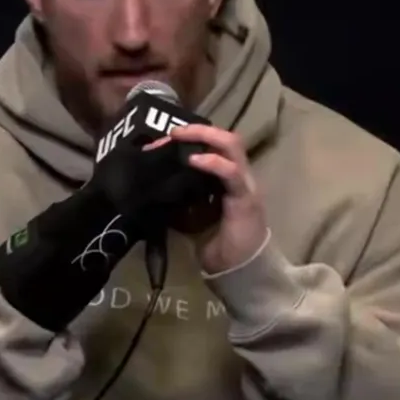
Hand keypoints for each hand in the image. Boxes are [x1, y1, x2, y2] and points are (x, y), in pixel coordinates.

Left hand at [158, 124, 268, 274]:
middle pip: (225, 138)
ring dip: (204, 136)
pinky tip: (193, 159)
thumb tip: (153, 182)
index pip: (213, 145)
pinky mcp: (246, 197)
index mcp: (225, 177)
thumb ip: (180, 196)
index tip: (161, 142)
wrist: (238, 270)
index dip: (189, 138)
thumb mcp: (190, 215)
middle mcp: (238, 174)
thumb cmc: (216, 244)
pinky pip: (231, 172)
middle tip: (171, 133)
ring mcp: (244, 183)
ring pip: (232, 145)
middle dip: (197, 130)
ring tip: (180, 137)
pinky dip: (212, 162)